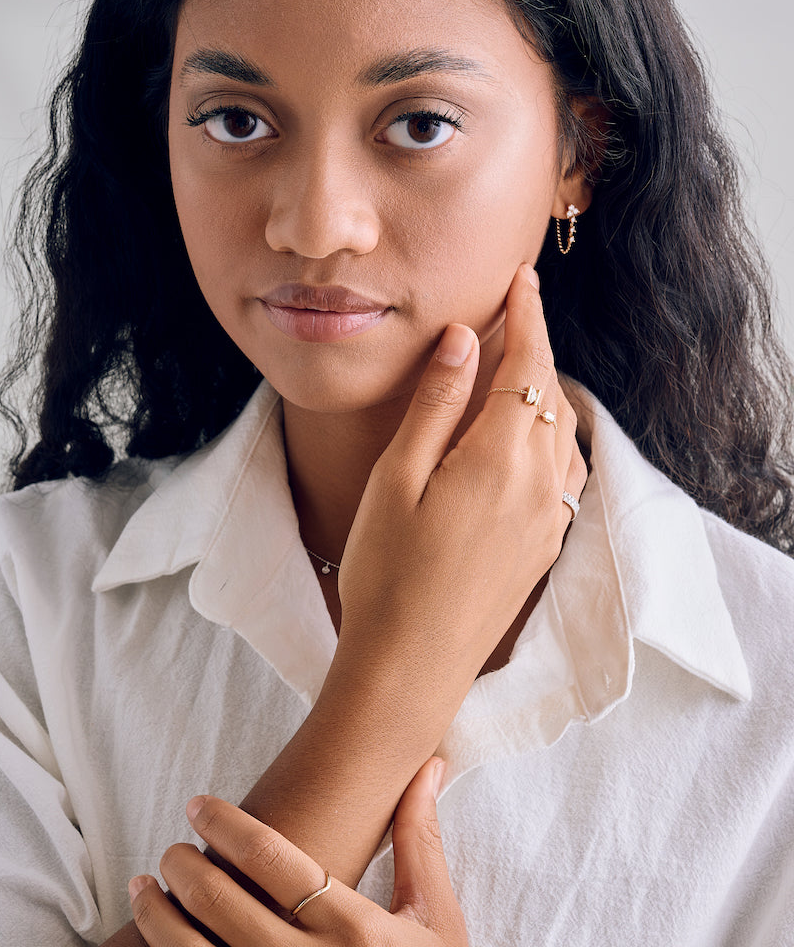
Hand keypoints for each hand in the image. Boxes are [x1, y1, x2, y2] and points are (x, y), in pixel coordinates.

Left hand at [129, 758, 468, 946]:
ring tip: (144, 889)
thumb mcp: (435, 918)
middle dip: (187, 868)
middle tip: (172, 848)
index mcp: (356, 930)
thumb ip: (420, 842)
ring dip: (158, 918)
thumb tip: (429, 765)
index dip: (227, 825)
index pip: (274, 860)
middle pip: (225, 905)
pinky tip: (154, 940)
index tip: (199, 805)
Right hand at [334, 263, 585, 703]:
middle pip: (551, 394)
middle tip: (513, 312)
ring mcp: (548, 519)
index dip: (526, 317)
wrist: (409, 670)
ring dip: (546, 390)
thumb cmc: (386, 574)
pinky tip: (528, 434)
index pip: (528, 366)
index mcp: (501, 460)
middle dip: (536, 346)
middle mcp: (540, 484)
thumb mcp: (398, 479)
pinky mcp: (544, 546)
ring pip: (563, 432)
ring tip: (517, 366)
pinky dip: (552, 433)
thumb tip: (464, 339)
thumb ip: (437, 404)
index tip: (521, 280)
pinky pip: (564, 469)